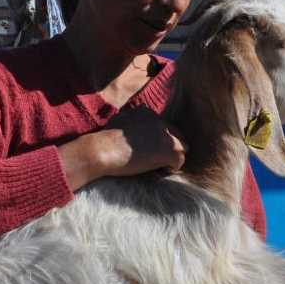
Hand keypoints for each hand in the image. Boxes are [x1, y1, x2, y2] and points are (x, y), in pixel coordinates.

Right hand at [58, 107, 186, 190]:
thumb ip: (130, 119)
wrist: (102, 149)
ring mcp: (166, 135)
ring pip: (182, 148)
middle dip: (168, 148)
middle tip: (156, 160)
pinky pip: (179, 161)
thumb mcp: (118, 120)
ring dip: (171, 157)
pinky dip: (170, 168)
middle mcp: (160, 120)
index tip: (149, 150)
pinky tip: (158, 171)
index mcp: (148, 112)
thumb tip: (129, 122)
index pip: (164, 126)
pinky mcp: (169, 150)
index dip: (158, 140)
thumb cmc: (104, 139)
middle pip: (177, 135)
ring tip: (158, 166)